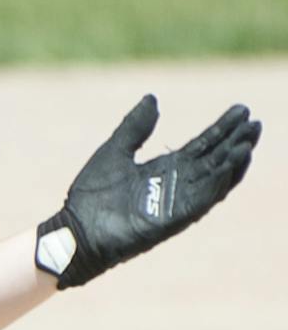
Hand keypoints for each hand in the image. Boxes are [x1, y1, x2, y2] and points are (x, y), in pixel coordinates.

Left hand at [36, 96, 258, 286]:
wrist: (75, 230)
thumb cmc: (90, 196)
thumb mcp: (115, 151)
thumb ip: (135, 128)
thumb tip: (152, 99)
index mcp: (164, 168)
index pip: (202, 145)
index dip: (222, 128)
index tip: (241, 110)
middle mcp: (176, 184)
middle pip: (215, 159)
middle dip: (236, 141)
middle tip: (255, 123)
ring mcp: (178, 202)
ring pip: (215, 178)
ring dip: (233, 161)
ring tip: (248, 142)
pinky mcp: (174, 218)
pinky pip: (203, 199)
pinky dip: (219, 182)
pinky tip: (231, 164)